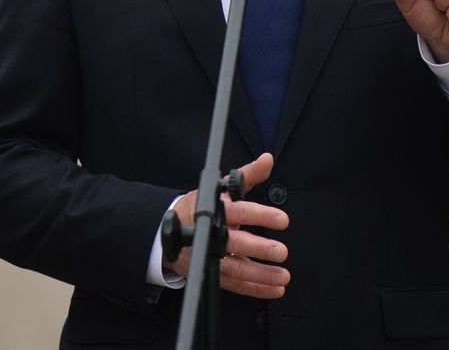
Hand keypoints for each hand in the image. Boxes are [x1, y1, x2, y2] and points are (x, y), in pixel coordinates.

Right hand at [163, 152, 289, 298]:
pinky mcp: (211, 273)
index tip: (282, 219)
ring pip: (234, 269)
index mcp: (215, 210)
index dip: (260, 215)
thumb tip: (268, 159)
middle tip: (281, 251)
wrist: (166, 231)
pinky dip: (255, 289)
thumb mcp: (220, 187)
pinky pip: (234, 284)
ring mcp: (210, 256)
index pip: (238, 211)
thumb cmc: (200, 207)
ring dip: (260, 275)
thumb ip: (247, 175)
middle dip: (258, 248)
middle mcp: (211, 234)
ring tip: (283, 277)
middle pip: (234, 243)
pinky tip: (274, 289)